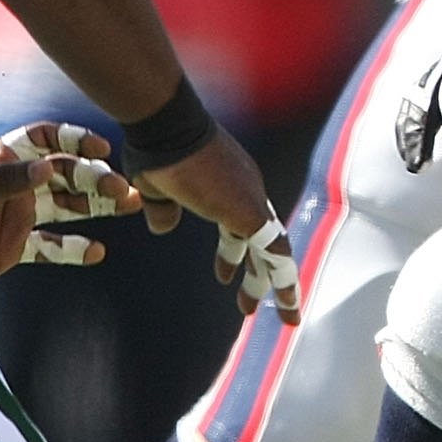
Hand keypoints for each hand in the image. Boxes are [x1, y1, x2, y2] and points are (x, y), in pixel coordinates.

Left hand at [0, 122, 138, 293]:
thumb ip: (8, 179)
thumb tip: (50, 167)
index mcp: (2, 160)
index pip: (46, 141)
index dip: (75, 141)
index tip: (102, 149)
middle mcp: (15, 184)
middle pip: (66, 175)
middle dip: (97, 179)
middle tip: (123, 188)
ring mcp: (17, 216)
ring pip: (69, 207)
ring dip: (98, 207)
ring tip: (130, 206)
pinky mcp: (16, 247)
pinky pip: (52, 247)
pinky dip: (74, 249)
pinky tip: (96, 252)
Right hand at [129, 127, 299, 322]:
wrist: (167, 126)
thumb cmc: (158, 148)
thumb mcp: (156, 186)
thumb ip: (163, 208)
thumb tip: (163, 227)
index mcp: (229, 185)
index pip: (241, 226)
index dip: (236, 253)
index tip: (228, 274)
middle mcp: (248, 192)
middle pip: (262, 242)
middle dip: (260, 276)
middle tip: (251, 306)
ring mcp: (252, 202)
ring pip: (275, 251)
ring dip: (278, 285)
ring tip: (285, 316)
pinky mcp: (249, 213)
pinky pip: (275, 251)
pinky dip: (282, 276)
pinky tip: (284, 298)